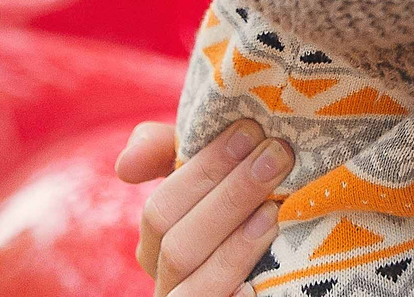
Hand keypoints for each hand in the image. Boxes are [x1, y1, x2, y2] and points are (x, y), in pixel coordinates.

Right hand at [117, 119, 292, 296]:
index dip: (204, 170)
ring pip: (194, 288)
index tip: (250, 132)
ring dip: (234, 248)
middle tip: (275, 157)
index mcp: (156, 240)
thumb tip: (125, 165)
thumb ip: (161, 149)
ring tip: (273, 211)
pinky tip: (256, 283)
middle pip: (178, 247)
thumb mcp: (206, 165)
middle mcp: (166, 278)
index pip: (160, 210)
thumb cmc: (237, 194)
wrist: (287, 247)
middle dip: (230, 197)